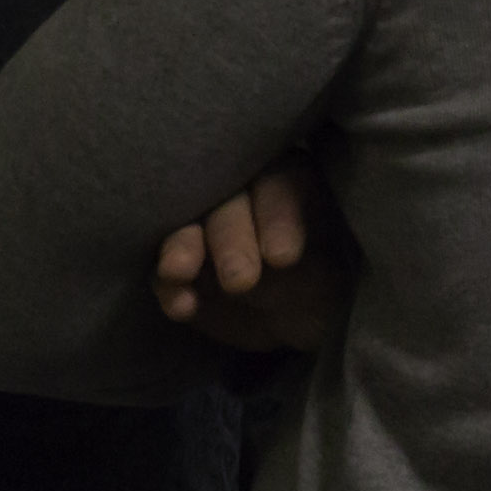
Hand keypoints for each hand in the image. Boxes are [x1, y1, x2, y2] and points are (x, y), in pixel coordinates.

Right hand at [153, 162, 347, 352]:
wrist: (292, 315)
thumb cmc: (317, 277)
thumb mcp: (328, 269)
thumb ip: (303, 256)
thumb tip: (276, 257)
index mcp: (280, 176)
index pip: (276, 183)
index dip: (276, 215)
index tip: (282, 258)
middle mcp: (233, 189)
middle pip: (223, 200)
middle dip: (228, 236)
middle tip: (240, 280)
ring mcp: (196, 223)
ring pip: (184, 224)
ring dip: (181, 247)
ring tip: (181, 273)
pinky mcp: (174, 260)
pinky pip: (161, 267)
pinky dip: (168, 287)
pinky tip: (182, 306)